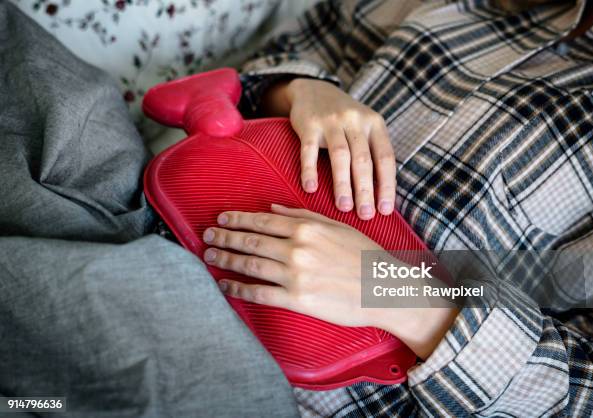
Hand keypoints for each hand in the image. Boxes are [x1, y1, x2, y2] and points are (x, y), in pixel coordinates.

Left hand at [202, 204, 457, 357]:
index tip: (222, 219)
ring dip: (226, 259)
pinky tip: (226, 285)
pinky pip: (259, 293)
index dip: (238, 220)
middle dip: (225, 237)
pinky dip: (238, 288)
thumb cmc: (364, 256)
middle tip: (207, 236)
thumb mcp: (337, 227)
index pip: (262, 222)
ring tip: (210, 257)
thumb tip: (273, 210)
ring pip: (250, 265)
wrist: (385, 289)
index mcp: (307, 228)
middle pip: (251, 241)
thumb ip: (304, 216)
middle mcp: (297, 249)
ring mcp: (295, 275)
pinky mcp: (297, 299)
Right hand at [262, 78, 395, 219]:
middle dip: (365, 190)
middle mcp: (355, 121)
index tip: (385, 210)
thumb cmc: (344, 119)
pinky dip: (310, 170)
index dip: (387, 185)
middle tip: (365, 215)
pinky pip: (309, 150)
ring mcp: (331, 121)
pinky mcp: (309, 125)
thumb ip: (373, 153)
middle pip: (363, 160)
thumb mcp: (365, 127)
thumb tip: (382, 195)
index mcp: (375, 124)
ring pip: (340, 156)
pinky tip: (311, 189)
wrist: (314, 90)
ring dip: (342, 184)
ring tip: (344, 207)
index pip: (385, 158)